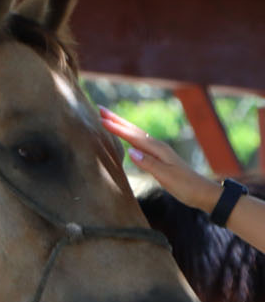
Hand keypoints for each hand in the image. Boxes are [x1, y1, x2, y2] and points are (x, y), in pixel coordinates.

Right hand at [98, 109, 221, 210]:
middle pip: (133, 130)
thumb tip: (130, 151)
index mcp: (158, 150)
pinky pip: (139, 142)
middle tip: (100, 109)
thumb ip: (149, 163)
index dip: (116, 128)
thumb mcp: (167, 176)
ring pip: (136, 134)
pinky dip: (129, 136)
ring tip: (108, 119)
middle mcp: (157, 147)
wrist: (203, 192)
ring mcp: (158, 151)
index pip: (133, 136)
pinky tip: (125, 137)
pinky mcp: (158, 157)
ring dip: (122, 126)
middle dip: (116, 120)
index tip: (100, 119)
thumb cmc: (186, 186)